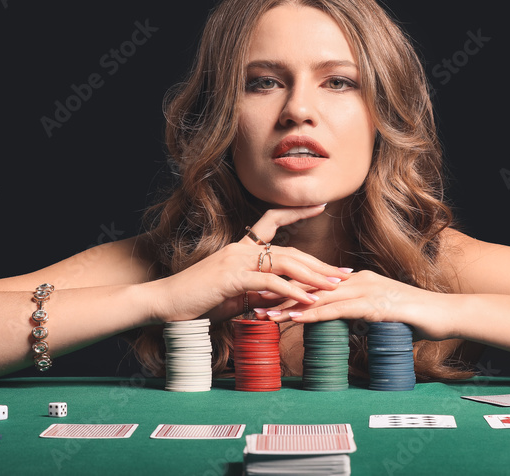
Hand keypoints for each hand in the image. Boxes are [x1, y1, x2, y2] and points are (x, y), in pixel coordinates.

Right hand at [154, 205, 350, 322]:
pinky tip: (310, 302)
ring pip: (285, 263)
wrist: (164, 304)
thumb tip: (281, 295)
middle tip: (345, 272)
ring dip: (314, 277)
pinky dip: (293, 292)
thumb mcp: (234, 295)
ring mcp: (236, 260)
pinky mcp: (232, 276)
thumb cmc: (197, 301)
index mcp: (240, 248)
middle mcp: (240, 248)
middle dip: (320, 263)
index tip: (321, 205)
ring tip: (335, 287)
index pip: (272, 220)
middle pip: (290, 249)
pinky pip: (271, 282)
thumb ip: (258, 292)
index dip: (296, 210)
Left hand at [256, 270, 454, 340]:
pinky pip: (339, 309)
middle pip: (310, 285)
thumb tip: (348, 327)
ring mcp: (367, 290)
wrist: (447, 315)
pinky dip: (315, 313)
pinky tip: (296, 318)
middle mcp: (358, 280)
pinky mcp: (375, 304)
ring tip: (263, 312)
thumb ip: (363, 317)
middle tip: (250, 298)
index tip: (263, 293)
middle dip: (279, 293)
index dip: (288, 287)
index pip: (315, 283)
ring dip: (289, 304)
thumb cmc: (418, 318)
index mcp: (357, 281)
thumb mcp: (382, 316)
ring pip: (319, 296)